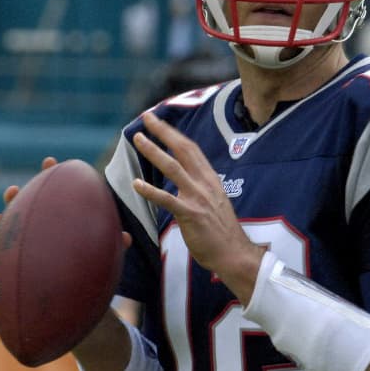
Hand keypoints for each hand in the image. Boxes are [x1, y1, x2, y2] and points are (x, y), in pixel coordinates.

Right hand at [0, 157, 131, 266]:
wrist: (76, 295)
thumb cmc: (90, 264)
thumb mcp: (103, 252)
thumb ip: (112, 243)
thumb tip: (126, 238)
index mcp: (59, 218)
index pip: (54, 191)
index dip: (50, 174)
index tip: (50, 161)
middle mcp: (39, 229)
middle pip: (23, 206)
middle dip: (15, 196)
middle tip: (14, 189)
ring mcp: (23, 246)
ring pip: (5, 231)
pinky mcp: (12, 268)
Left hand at [130, 112, 264, 304]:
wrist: (234, 253)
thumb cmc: (222, 231)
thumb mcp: (214, 201)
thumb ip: (201, 188)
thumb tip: (186, 180)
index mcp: (210, 178)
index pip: (190, 148)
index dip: (174, 133)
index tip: (159, 121)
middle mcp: (205, 183)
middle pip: (182, 149)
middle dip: (163, 131)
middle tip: (147, 117)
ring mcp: (198, 197)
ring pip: (173, 167)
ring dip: (154, 151)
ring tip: (138, 139)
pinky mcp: (190, 215)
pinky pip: (167, 200)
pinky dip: (151, 191)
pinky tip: (136, 184)